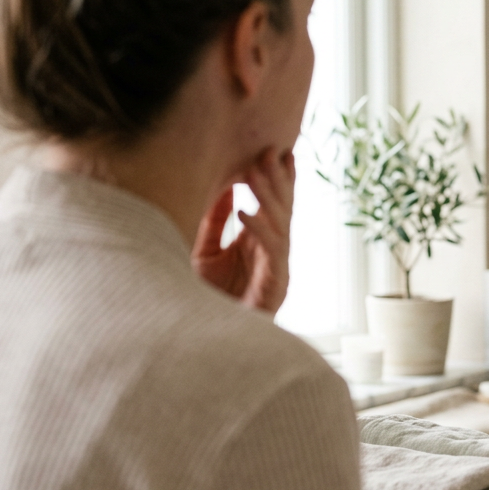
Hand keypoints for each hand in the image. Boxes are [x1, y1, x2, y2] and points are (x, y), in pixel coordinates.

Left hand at [192, 148, 295, 314]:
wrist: (205, 338)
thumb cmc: (208, 297)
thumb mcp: (205, 250)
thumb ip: (215, 221)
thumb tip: (223, 187)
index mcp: (260, 242)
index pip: (276, 204)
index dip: (280, 179)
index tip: (279, 151)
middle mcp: (272, 252)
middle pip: (283, 209)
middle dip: (278, 180)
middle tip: (272, 151)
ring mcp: (277, 268)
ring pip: (281, 225)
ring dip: (268, 197)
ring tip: (254, 172)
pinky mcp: (276, 285)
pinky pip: (271, 251)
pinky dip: (258, 229)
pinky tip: (245, 211)